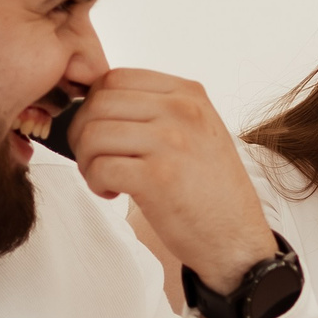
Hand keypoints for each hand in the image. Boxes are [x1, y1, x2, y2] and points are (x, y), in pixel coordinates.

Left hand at [68, 69, 274, 294]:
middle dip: (82, 132)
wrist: (236, 239)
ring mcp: (171, 142)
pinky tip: (112, 192)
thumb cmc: (209, 190)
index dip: (93, 104)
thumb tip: (98, 101)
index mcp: (188, 94)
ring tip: (104, 178)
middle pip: (98, 103)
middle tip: (93, 158)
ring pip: (94, 134)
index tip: (98, 130)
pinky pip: (100, 167)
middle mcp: (182, 111)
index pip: (116, 77)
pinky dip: (94, 182)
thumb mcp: (197, 131)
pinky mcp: (158, 178)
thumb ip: (157, 109)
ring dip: (86, 160)